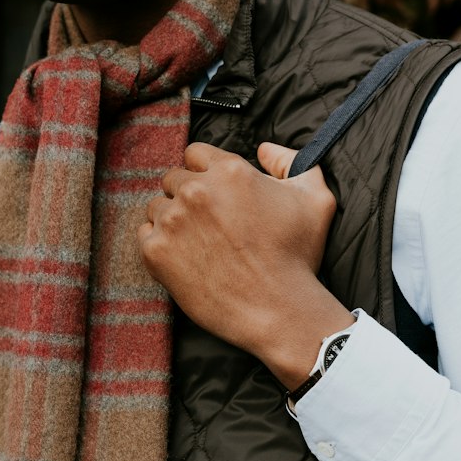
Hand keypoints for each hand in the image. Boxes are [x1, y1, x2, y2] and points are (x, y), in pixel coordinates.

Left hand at [138, 141, 355, 389]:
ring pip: (158, 206)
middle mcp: (196, 189)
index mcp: (229, 171)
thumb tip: (264, 150)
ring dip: (173, 219)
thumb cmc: (297, 257)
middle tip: (209, 223)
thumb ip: (292, 162)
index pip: (196, 154)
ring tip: (198, 243)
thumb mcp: (315, 200)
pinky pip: (145, 234)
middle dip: (189, 195)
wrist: (278, 311)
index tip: (216, 194)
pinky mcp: (156, 251)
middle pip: (174, 178)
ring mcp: (172, 220)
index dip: (206, 172)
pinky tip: (183, 257)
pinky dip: (159, 243)